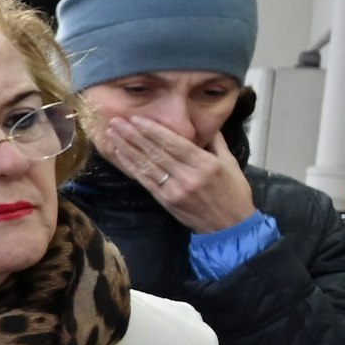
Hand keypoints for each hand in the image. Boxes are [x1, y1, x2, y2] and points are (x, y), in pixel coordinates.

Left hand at [93, 111, 257, 236]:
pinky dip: (131, 166)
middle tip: (116, 121)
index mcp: (205, 163)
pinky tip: (119, 154)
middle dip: (133, 135)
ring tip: (112, 134)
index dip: (152, 130)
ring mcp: (174, 189)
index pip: (173, 143)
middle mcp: (188, 175)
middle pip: (156, 152)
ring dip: (127, 148)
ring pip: (147, 165)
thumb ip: (216, 142)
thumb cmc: (233, 191)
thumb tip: (205, 123)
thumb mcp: (230, 163)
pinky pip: (145, 180)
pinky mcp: (165, 200)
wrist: (230, 226)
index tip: (136, 118)